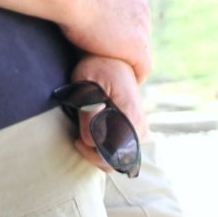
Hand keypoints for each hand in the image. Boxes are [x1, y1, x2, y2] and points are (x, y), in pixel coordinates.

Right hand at [60, 0, 151, 82]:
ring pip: (141, 50)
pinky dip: (133, 75)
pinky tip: (121, 80)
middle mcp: (144, 9)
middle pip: (139, 33)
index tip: (107, 36)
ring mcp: (144, 30)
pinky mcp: (139, 50)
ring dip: (126, 58)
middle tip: (107, 54)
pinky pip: (142, 69)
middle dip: (125, 42)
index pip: (133, 16)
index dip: (120, 28)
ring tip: (112, 68)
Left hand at [66, 55, 146, 172]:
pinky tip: (91, 133)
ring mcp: (139, 127)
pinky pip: (121, 147)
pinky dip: (105, 146)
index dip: (95, 154)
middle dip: (95, 155)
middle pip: (120, 159)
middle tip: (77, 139)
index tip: (78, 141)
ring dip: (99, 151)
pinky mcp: (134, 126)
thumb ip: (88, 112)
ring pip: (120, 155)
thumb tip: (91, 140)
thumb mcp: (86, 84)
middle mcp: (140, 125)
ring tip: (83, 134)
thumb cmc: (96, 66)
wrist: (110, 56)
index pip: (116, 154)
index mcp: (131, 116)